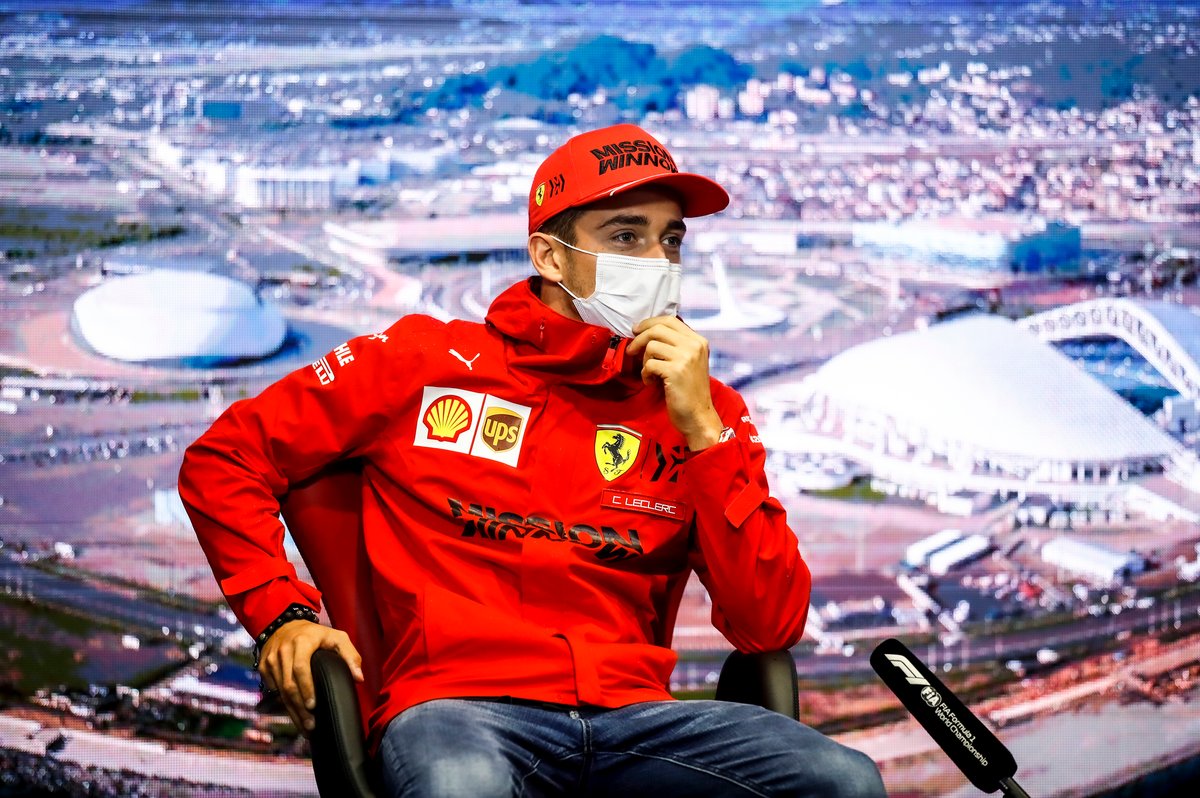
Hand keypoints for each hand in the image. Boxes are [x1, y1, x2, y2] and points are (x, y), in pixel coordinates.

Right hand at [258, 619, 363, 733]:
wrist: (286, 624)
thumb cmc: (316, 634)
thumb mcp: (337, 637)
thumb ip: (350, 655)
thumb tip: (359, 678)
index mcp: (302, 642)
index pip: (300, 668)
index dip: (306, 688)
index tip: (313, 705)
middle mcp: (283, 651)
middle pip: (288, 684)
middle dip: (299, 708)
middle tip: (311, 726)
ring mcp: (271, 660)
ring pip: (280, 691)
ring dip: (292, 711)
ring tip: (306, 727)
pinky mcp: (264, 667)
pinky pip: (273, 689)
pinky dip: (284, 704)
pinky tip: (296, 715)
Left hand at [626, 316, 723, 449]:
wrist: (698, 415)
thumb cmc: (689, 390)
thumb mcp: (689, 361)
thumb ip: (675, 345)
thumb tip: (646, 332)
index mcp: (698, 340)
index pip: (669, 320)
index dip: (649, 323)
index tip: (636, 330)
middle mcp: (694, 346)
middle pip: (657, 329)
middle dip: (639, 339)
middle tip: (631, 350)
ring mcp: (686, 357)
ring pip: (651, 346)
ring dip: (644, 361)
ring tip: (651, 374)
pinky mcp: (675, 371)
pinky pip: (649, 364)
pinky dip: (646, 374)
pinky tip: (652, 383)